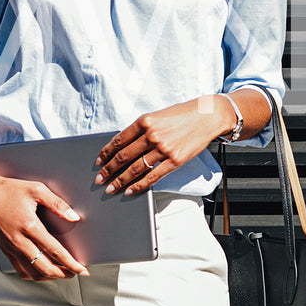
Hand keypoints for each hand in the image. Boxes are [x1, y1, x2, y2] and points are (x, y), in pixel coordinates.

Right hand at [0, 170, 89, 280]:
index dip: (71, 263)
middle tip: (76, 273)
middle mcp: (19, 241)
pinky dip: (34, 274)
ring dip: (50, 277)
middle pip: (45, 268)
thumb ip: (58, 204)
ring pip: (32, 273)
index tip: (82, 269)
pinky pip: (20, 270)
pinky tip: (42, 271)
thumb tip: (74, 216)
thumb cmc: (8, 190)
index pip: (55, 251)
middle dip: (64, 274)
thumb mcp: (37, 190)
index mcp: (29, 226)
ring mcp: (11, 248)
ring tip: (62, 273)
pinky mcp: (5, 250)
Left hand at [94, 96, 232, 195]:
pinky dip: (139, 185)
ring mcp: (163, 149)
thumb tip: (124, 147)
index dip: (105, 153)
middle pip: (123, 157)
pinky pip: (152, 176)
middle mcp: (152, 135)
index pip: (118, 141)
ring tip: (110, 188)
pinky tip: (129, 190)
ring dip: (120, 180)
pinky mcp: (174, 160)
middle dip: (108, 170)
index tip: (98, 161)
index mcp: (144, 121)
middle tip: (99, 179)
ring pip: (135, 169)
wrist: (207, 117)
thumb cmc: (182, 115)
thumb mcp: (157, 116)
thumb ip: (141, 130)